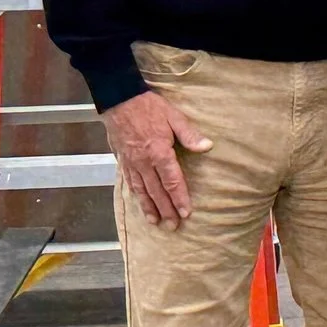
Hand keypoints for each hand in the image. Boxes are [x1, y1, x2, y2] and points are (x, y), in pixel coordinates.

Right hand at [101, 89, 213, 226]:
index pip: (172, 181)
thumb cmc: (149, 107)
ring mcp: (131, 163)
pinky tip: (142, 204)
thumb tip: (206, 147)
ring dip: (150, 208)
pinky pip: (130, 183)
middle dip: (166, 210)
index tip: (186, 212)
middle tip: (173, 226)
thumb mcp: (175, 117)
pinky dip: (136, 197)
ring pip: (141, 191)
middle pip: (157, 191)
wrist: (120, 101)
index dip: (179, 198)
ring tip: (156, 222)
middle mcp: (144, 162)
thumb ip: (190, 135)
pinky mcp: (123, 161)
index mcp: (159, 152)